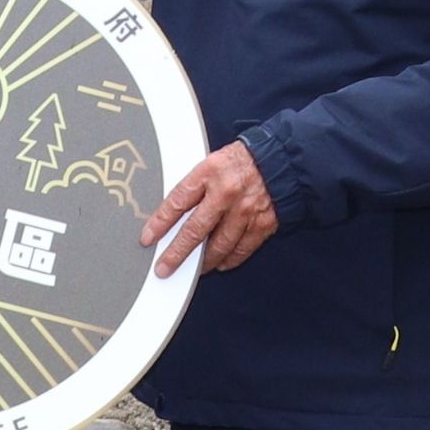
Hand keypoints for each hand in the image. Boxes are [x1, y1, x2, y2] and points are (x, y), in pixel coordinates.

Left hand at [143, 138, 279, 275]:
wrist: (281, 159)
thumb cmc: (243, 160)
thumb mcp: (212, 161)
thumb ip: (196, 185)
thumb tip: (175, 212)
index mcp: (210, 172)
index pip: (178, 202)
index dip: (160, 223)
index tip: (148, 238)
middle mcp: (226, 193)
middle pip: (195, 231)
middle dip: (177, 253)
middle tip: (164, 267)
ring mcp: (245, 211)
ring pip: (219, 246)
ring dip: (203, 262)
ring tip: (194, 269)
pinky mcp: (262, 224)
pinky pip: (241, 250)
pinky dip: (229, 259)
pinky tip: (220, 263)